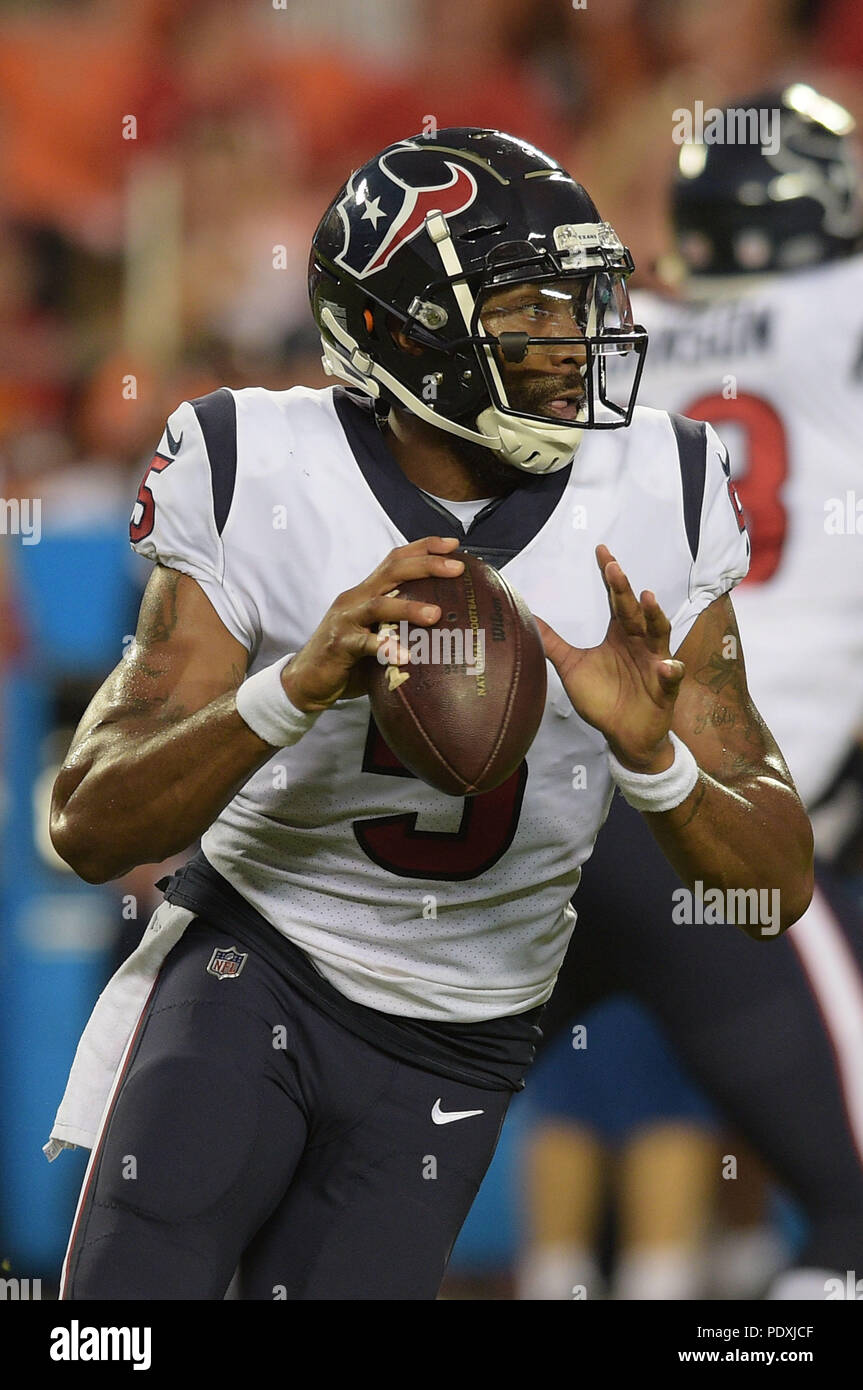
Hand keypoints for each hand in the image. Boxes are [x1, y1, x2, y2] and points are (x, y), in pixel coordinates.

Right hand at [281, 537, 463, 711]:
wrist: (307, 681)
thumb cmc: (349, 660)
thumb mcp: (378, 635)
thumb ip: (402, 627)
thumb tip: (446, 629)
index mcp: (366, 592)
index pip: (395, 559)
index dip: (424, 547)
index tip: (453, 544)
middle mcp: (356, 599)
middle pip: (392, 570)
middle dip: (426, 565)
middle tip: (456, 568)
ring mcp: (345, 620)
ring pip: (379, 605)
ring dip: (409, 608)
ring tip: (435, 614)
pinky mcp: (338, 644)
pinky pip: (364, 644)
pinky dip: (385, 648)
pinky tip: (405, 657)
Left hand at [535, 544, 684, 771]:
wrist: (625, 735)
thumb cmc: (603, 698)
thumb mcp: (573, 668)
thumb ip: (553, 644)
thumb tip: (528, 619)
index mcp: (619, 634)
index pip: (614, 599)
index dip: (609, 576)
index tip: (602, 551)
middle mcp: (639, 642)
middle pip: (632, 611)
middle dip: (624, 590)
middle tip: (614, 567)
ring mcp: (655, 662)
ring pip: (658, 634)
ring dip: (655, 616)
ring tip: (647, 599)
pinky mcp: (665, 688)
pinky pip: (671, 677)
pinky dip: (670, 671)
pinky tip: (666, 666)